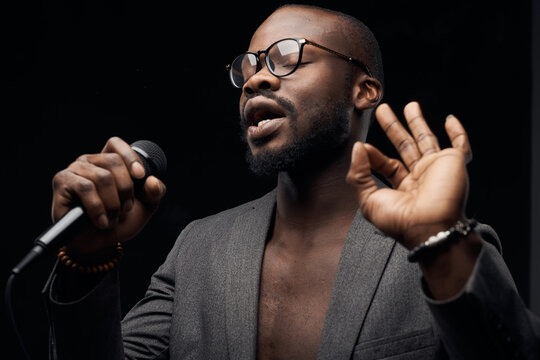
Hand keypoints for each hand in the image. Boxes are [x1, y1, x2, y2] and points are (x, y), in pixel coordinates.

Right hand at [51, 137, 165, 256]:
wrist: (99, 244)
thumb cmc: (119, 221)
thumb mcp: (145, 206)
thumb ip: (155, 192)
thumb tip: (152, 180)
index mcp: (107, 162)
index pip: (115, 144)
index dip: (130, 157)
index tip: (140, 176)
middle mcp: (89, 161)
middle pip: (113, 161)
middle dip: (125, 189)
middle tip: (125, 209)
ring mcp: (74, 170)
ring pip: (102, 176)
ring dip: (112, 203)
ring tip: (112, 218)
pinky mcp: (62, 182)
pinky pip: (85, 187)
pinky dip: (98, 208)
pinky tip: (101, 221)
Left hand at [347, 102, 471, 249]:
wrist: (430, 228)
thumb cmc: (400, 221)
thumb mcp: (368, 200)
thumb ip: (359, 174)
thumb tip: (358, 148)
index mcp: (401, 189)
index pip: (387, 165)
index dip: (374, 155)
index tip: (363, 147)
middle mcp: (419, 178)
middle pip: (404, 146)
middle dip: (393, 127)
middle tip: (382, 110)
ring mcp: (437, 169)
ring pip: (426, 140)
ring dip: (418, 122)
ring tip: (409, 105)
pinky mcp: (454, 163)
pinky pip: (460, 145)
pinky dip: (457, 132)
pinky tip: (450, 119)